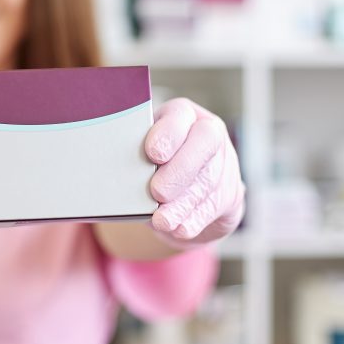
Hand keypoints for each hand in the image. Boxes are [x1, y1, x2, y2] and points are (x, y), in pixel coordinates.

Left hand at [144, 98, 244, 247]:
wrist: (181, 190)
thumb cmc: (151, 164)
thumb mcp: (141, 151)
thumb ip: (133, 154)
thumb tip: (114, 171)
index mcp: (182, 115)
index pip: (181, 114)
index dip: (168, 133)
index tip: (153, 154)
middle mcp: (208, 133)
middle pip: (204, 144)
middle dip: (179, 171)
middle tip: (157, 192)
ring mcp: (224, 162)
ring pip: (208, 180)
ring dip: (183, 203)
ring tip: (163, 220)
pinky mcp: (230, 193)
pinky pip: (214, 205)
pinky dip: (194, 220)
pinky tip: (180, 228)